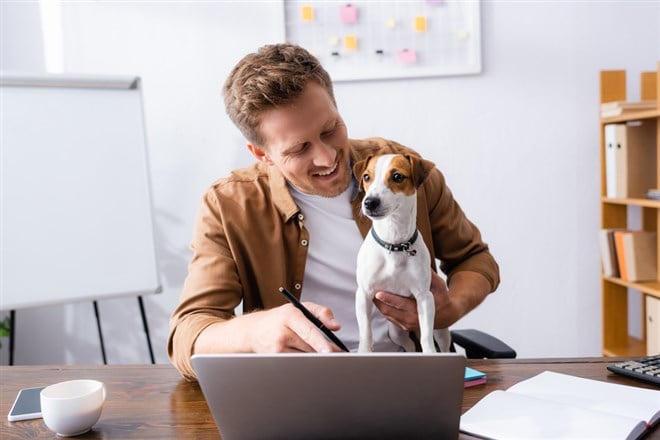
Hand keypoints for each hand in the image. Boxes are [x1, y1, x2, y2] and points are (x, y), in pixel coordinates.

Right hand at [194, 302, 343, 353]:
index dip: (319, 342)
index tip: (329, 351)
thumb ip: (321, 312)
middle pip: (309, 347)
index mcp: (289, 315)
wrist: (252, 331)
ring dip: (313, 357)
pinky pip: (297, 363)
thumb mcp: (299, 308)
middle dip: (323, 352)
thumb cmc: (279, 319)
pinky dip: (304, 362)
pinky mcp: (275, 360)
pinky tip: (303, 357)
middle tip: (335, 354)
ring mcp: (276, 349)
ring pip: (305, 358)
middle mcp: (282, 332)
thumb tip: (336, 326)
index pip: (308, 330)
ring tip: (315, 352)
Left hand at [373, 272, 456, 330]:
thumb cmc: (441, 296)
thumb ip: (427, 274)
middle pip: (390, 311)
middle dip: (378, 302)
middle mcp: (413, 320)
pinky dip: (382, 308)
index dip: (389, 299)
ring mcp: (407, 325)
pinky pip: (389, 317)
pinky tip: (377, 298)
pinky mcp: (403, 326)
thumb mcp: (438, 284)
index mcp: (421, 310)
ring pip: (387, 315)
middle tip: (368, 290)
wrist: (446, 314)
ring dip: (378, 305)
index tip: (378, 292)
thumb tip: (416, 260)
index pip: (402, 304)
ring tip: (370, 292)